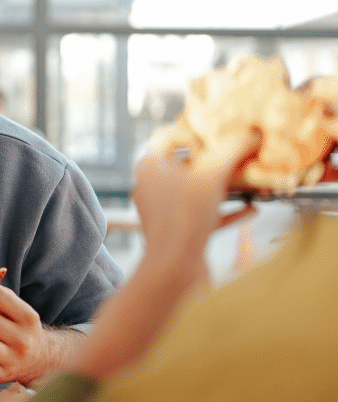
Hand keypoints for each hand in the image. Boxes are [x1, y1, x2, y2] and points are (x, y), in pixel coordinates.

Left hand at [133, 128, 258, 266]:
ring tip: (249, 180)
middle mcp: (150, 186)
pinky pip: (204, 215)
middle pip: (184, 164)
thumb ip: (232, 149)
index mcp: (149, 166)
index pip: (168, 136)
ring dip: (223, 186)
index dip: (194, 131)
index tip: (219, 133)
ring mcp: (163, 210)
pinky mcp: (177, 231)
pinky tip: (252, 209)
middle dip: (213, 159)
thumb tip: (252, 132)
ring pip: (196, 191)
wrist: (173, 270)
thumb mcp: (213, 174)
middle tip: (239, 153)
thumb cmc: (185, 216)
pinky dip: (226, 211)